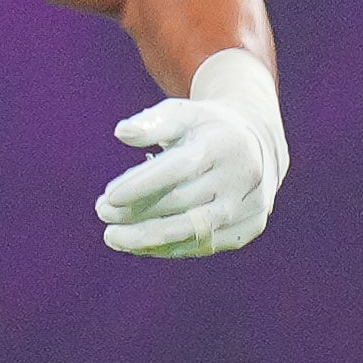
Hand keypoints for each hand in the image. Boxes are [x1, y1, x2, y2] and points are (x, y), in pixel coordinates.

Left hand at [97, 50, 288, 259]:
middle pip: (181, 202)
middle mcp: (241, 177)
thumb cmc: (208, 128)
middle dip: (136, 211)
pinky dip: (166, 248)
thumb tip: (121, 132)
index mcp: (224, 144)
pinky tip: (137, 244)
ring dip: (146, 238)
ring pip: (190, 230)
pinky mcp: (248, 228)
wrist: (260, 145)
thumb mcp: (184, 114)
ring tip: (112, 236)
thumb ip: (152, 122)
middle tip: (102, 212)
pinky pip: (201, 245)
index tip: (109, 195)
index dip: (143, 183)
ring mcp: (247, 206)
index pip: (180, 168)